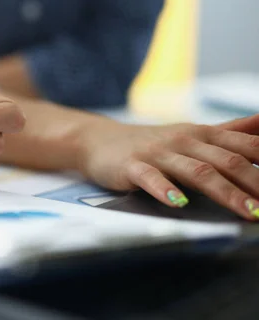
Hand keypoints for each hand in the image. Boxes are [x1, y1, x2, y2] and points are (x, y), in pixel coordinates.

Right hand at [79, 114, 258, 219]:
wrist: (100, 140)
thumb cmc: (153, 143)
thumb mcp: (194, 133)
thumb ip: (233, 131)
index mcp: (203, 134)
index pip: (244, 145)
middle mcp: (184, 141)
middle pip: (226, 160)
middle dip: (256, 182)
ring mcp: (158, 153)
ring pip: (196, 171)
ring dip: (225, 192)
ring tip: (249, 212)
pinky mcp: (133, 166)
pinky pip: (151, 178)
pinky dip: (165, 190)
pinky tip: (178, 203)